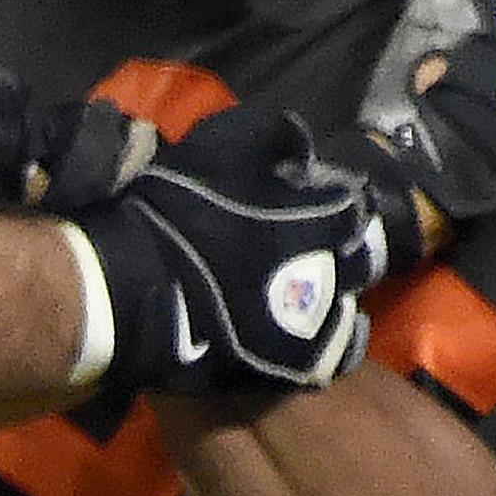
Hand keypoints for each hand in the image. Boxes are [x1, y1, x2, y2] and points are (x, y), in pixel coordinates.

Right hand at [71, 104, 377, 395]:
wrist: (137, 286)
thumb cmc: (177, 211)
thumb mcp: (218, 146)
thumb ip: (270, 135)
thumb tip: (305, 141)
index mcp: (320, 216)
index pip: (353, 205)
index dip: (335, 200)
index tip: (316, 197)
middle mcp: (330, 269)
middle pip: (358, 257)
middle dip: (340, 248)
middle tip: (310, 244)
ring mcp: (315, 320)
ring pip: (348, 303)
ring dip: (334, 291)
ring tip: (308, 288)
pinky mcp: (295, 361)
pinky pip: (337, 351)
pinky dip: (336, 337)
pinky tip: (322, 328)